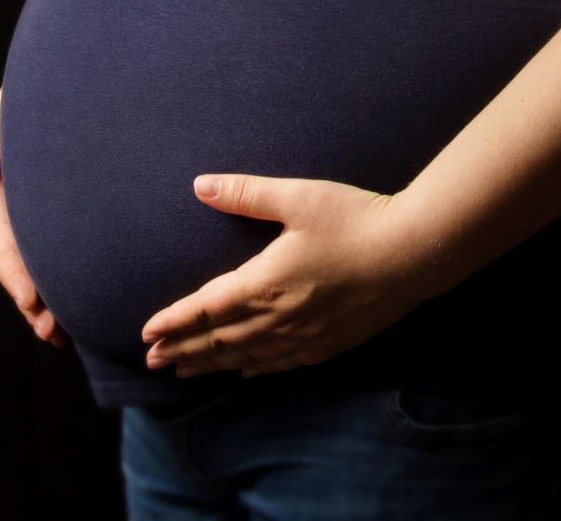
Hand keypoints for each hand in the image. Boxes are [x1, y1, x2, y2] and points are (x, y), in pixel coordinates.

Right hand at [0, 87, 68, 347]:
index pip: (1, 236)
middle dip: (33, 299)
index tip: (32, 300)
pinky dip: (72, 276)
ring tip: (64, 333)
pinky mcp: (63, 213)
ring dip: (51, 298)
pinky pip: (64, 249)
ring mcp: (37, 212)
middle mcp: (13, 204)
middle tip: (52, 332)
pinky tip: (88, 302)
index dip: (14, 271)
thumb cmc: (44, 94)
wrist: (78, 81)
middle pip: (19, 260)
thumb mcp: (17, 110)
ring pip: (41, 262)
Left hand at [140, 173, 428, 378]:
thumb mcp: (298, 198)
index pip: (206, 309)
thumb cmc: (356, 220)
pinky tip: (246, 374)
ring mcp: (306, 334)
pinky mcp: (331, 342)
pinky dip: (256, 370)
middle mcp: (279, 317)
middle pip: (219, 341)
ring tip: (184, 373)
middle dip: (182, 351)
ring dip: (211, 365)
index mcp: (264, 282)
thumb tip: (200, 185)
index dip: (174, 322)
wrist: (415, 253)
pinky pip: (283, 364)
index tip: (145, 333)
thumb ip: (246, 194)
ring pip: (247, 358)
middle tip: (151, 363)